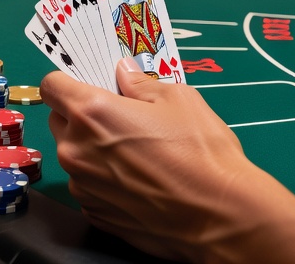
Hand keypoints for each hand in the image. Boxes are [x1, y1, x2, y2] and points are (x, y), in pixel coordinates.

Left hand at [43, 60, 294, 263]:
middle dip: (96, 104)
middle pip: (69, 114)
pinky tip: (160, 173)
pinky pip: (105, 184)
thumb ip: (145, 76)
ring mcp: (94, 188)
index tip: (94, 65)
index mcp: (95, 111)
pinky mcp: (109, 217)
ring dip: (111, 141)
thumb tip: (127, 65)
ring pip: (87, 150)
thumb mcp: (187, 96)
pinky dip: (122, 175)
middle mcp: (84, 150)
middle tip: (137, 102)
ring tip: (160, 142)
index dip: (78, 68)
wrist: (239, 229)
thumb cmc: (219, 162)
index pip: (55, 76)